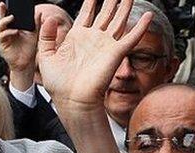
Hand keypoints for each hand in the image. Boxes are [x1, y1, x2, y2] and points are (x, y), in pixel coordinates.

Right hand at [0, 2, 38, 73]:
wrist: (26, 63)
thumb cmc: (29, 49)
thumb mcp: (34, 34)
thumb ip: (35, 23)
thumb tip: (39, 13)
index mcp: (13, 27)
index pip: (8, 16)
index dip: (5, 9)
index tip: (5, 3)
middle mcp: (7, 31)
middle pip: (2, 19)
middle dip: (2, 12)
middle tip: (4, 6)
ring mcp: (4, 38)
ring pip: (0, 27)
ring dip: (5, 21)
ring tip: (12, 17)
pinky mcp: (3, 45)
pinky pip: (2, 37)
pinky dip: (8, 32)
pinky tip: (14, 31)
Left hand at [37, 0, 151, 113]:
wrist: (72, 100)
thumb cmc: (59, 84)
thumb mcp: (46, 56)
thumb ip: (47, 36)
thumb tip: (49, 17)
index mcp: (77, 37)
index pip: (87, 13)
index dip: (91, 1)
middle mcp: (93, 39)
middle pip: (105, 13)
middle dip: (111, 0)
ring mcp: (105, 45)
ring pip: (118, 20)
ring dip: (125, 7)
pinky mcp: (115, 53)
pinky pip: (131, 38)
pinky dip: (141, 26)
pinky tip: (148, 15)